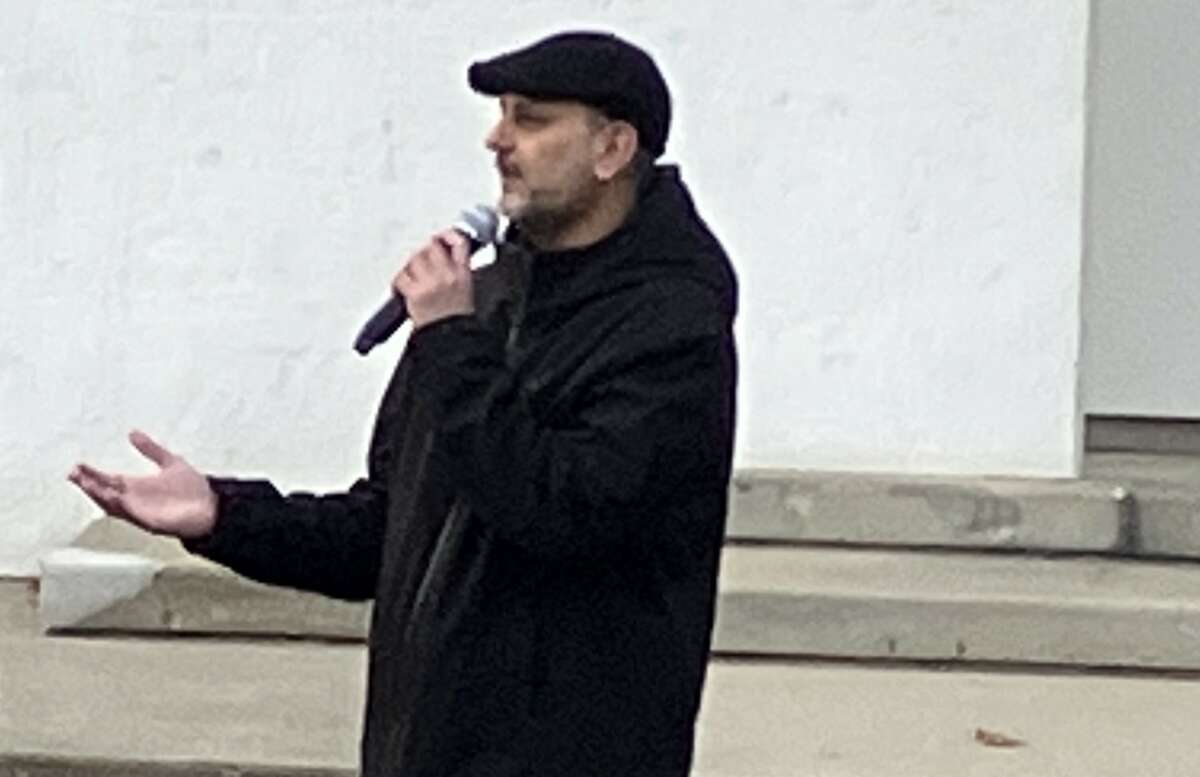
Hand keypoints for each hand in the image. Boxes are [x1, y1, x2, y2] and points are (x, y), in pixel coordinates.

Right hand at [67, 430, 217, 539]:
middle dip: (89, 484)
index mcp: (138, 486)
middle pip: (105, 493)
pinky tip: (115, 496)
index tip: (79, 465)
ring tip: (86, 484)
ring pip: (114, 506)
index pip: (109, 480)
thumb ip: (151, 449)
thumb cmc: (193, 489)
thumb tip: (133, 433)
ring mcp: (142, 512)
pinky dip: (123, 506)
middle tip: (74, 474)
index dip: (93, 474)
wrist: (212, 507)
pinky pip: (133, 515)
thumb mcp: (170, 462)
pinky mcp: (152, 522)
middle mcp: (136, 500)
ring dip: (100, 495)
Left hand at [392, 229, 474, 328]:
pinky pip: (402, 276)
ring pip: (415, 259)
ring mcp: (430, 283)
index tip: (442, 238)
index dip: (448, 235)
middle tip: (423, 260)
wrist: (449, 339)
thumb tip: (442, 255)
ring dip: (412, 265)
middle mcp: (447, 274)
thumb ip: (456, 269)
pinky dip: (400, 280)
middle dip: (426, 251)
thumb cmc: (456, 319)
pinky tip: (404, 287)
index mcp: (463, 273)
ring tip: (414, 276)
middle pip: (432, 246)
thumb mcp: (466, 289)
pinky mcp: (415, 293)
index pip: (459, 242)